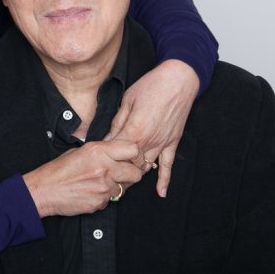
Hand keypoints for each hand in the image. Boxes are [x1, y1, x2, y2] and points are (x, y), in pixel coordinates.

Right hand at [22, 139, 145, 216]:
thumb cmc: (59, 170)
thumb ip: (103, 151)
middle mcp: (104, 168)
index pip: (133, 150)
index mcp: (98, 151)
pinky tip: (92, 191)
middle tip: (122, 173)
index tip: (131, 158)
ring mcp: (103, 187)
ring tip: (101, 182)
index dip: (135, 155)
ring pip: (125, 188)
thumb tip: (120, 154)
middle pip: (136, 173)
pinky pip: (111, 199)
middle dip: (131, 174)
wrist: (44, 191)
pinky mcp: (100, 202)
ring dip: (118, 186)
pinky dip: (105, 196)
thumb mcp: (81, 151)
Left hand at [106, 59, 198, 197]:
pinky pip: (168, 165)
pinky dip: (164, 180)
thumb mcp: (127, 101)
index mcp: (134, 130)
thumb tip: (106, 138)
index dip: (104, 159)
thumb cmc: (151, 86)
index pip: (115, 153)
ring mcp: (162, 143)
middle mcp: (148, 141)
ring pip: (145, 168)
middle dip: (117, 172)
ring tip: (123, 185)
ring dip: (134, 176)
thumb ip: (117, 122)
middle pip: (129, 165)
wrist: (178, 80)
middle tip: (106, 179)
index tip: (96, 163)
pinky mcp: (172, 143)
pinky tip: (160, 193)